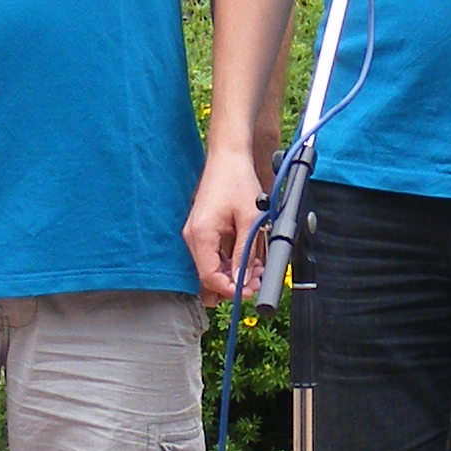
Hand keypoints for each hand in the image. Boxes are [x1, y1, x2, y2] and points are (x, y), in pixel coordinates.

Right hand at [184, 153, 268, 302]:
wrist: (228, 158)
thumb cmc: (237, 181)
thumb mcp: (249, 219)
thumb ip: (245, 252)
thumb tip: (243, 280)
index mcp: (201, 234)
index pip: (209, 276)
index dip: (229, 289)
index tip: (249, 291)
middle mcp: (193, 237)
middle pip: (208, 276)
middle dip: (232, 283)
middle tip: (256, 282)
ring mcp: (196, 234)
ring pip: (211, 267)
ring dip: (233, 273)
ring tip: (257, 268)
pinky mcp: (202, 231)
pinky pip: (213, 255)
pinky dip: (230, 261)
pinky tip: (249, 258)